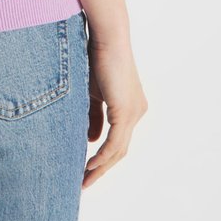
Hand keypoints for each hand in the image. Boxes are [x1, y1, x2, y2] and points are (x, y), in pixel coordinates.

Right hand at [82, 29, 147, 188]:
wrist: (105, 37)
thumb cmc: (95, 58)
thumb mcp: (91, 93)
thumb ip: (92, 117)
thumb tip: (91, 141)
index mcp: (130, 107)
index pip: (117, 140)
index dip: (102, 157)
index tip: (86, 169)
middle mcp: (137, 112)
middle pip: (120, 150)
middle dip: (101, 168)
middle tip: (84, 183)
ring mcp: (134, 113)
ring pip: (118, 150)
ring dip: (101, 167)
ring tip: (84, 179)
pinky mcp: (125, 112)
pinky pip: (114, 142)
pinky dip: (102, 156)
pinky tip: (90, 165)